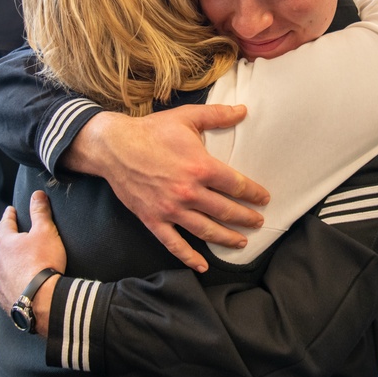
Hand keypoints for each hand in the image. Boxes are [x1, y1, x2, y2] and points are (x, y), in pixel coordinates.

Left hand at [0, 192, 66, 327]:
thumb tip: (37, 195)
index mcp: (3, 242)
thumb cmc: (43, 262)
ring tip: (17, 260)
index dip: (10, 215)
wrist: (40, 300)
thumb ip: (40, 212)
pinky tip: (17, 280)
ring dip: (8, 261)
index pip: (6, 223)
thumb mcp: (46, 231)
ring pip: (0, 265)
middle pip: (1, 245)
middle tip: (15, 235)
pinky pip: (4, 283)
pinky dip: (11, 278)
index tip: (11, 210)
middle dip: (8, 239)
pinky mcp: (2, 296)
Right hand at [62, 105, 269, 272]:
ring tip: (241, 242)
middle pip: (226, 211)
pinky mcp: (153, 220)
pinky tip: (203, 265)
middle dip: (246, 218)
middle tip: (258, 222)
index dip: (254, 194)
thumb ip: (217, 115)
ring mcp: (171, 209)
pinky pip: (174, 244)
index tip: (263, 199)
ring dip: (227, 238)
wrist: (113, 146)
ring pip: (206, 230)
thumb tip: (243, 110)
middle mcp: (189, 192)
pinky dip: (190, 257)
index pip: (237, 185)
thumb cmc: (152, 130)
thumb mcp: (187, 116)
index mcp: (201, 167)